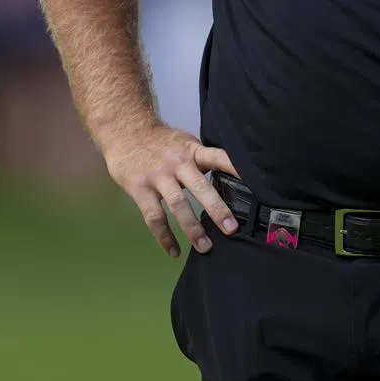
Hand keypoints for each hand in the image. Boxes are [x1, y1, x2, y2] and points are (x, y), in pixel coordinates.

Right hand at [104, 124, 241, 257]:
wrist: (125, 129)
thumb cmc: (159, 140)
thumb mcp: (184, 143)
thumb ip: (201, 160)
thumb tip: (229, 180)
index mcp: (192, 151)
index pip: (219, 158)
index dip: (236, 169)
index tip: (254, 185)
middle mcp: (177, 162)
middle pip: (200, 187)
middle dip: (217, 209)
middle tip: (232, 229)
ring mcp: (158, 176)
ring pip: (178, 205)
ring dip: (193, 228)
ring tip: (205, 247)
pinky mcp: (140, 188)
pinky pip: (154, 217)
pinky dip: (164, 237)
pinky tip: (174, 251)